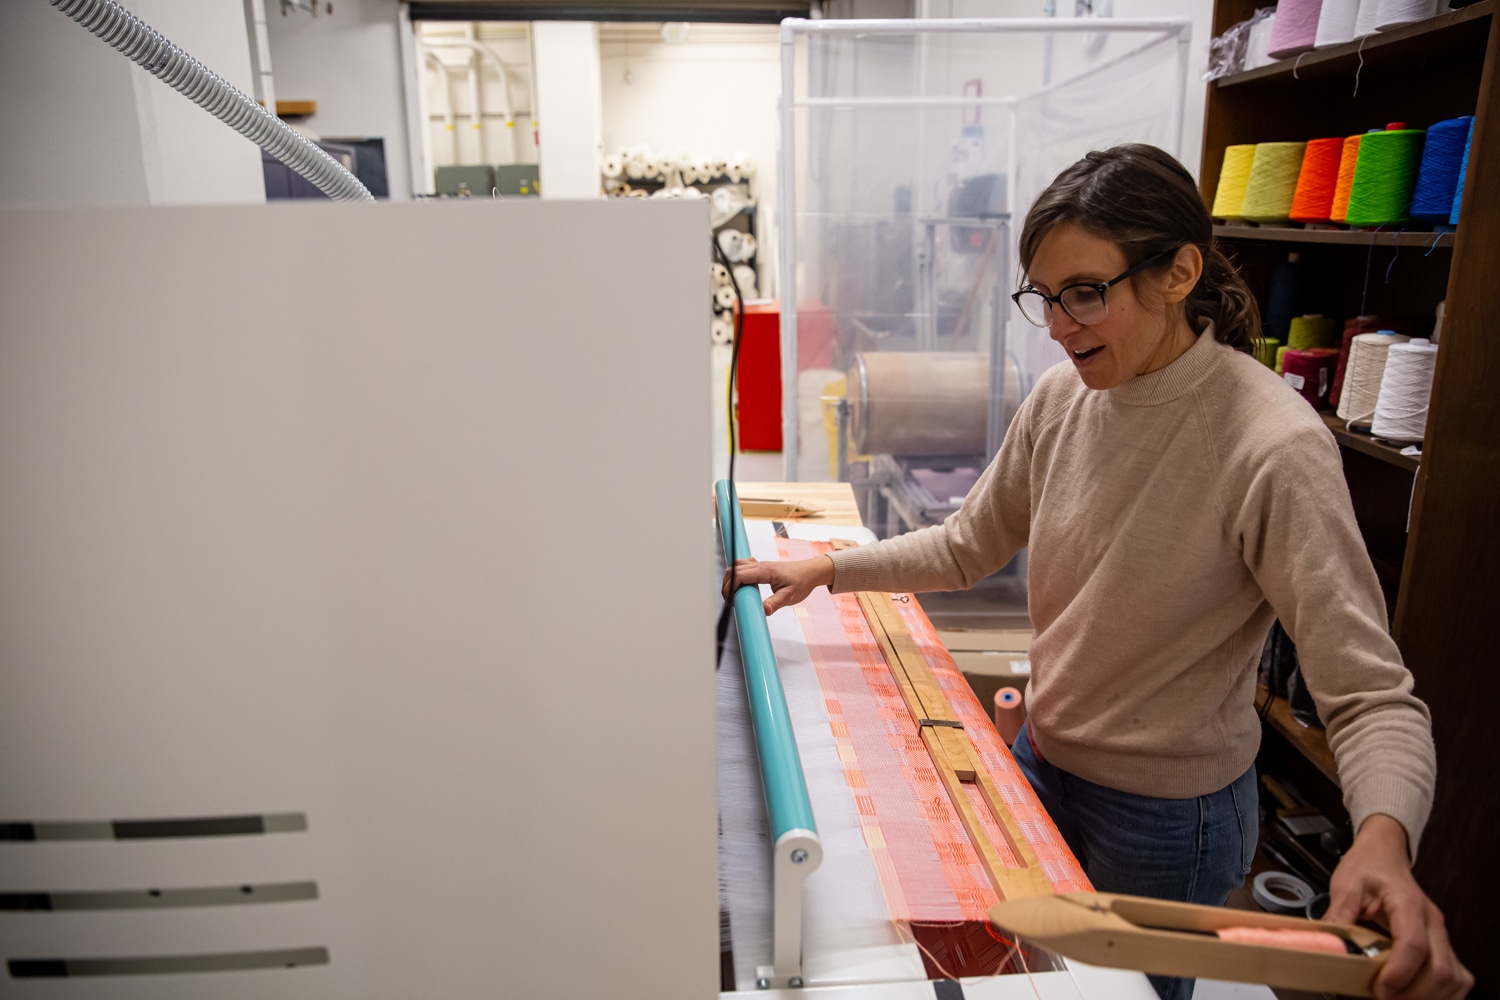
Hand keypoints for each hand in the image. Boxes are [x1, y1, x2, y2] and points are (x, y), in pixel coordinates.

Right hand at [721, 556, 834, 615]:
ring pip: (737, 565)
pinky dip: (737, 572)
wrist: (811, 572)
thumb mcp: (790, 596)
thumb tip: (764, 610)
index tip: (730, 600)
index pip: (739, 575)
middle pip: (734, 569)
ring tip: (732, 594)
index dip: (730, 587)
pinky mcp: (762, 567)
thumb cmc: (802, 582)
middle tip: (729, 601)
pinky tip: (739, 583)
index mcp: (765, 571)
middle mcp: (760, 565)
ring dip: (731, 577)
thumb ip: (775, 603)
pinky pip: (744, 565)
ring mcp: (760, 564)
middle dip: (727, 584)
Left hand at [1325, 814, 1471, 999]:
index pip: (1413, 945)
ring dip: (1429, 996)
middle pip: (1440, 969)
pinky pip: (1456, 976)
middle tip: (1384, 998)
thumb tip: (1328, 944)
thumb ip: (1338, 915)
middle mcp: (1432, 921)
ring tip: (1397, 998)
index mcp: (1408, 903)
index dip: (1399, 973)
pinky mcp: (1442, 944)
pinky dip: (1443, 993)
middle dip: (1413, 993)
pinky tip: (1419, 995)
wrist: (1384, 853)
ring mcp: (1441, 934)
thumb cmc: (1368, 866)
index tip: (1380, 988)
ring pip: (1453, 977)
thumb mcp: (1345, 885)